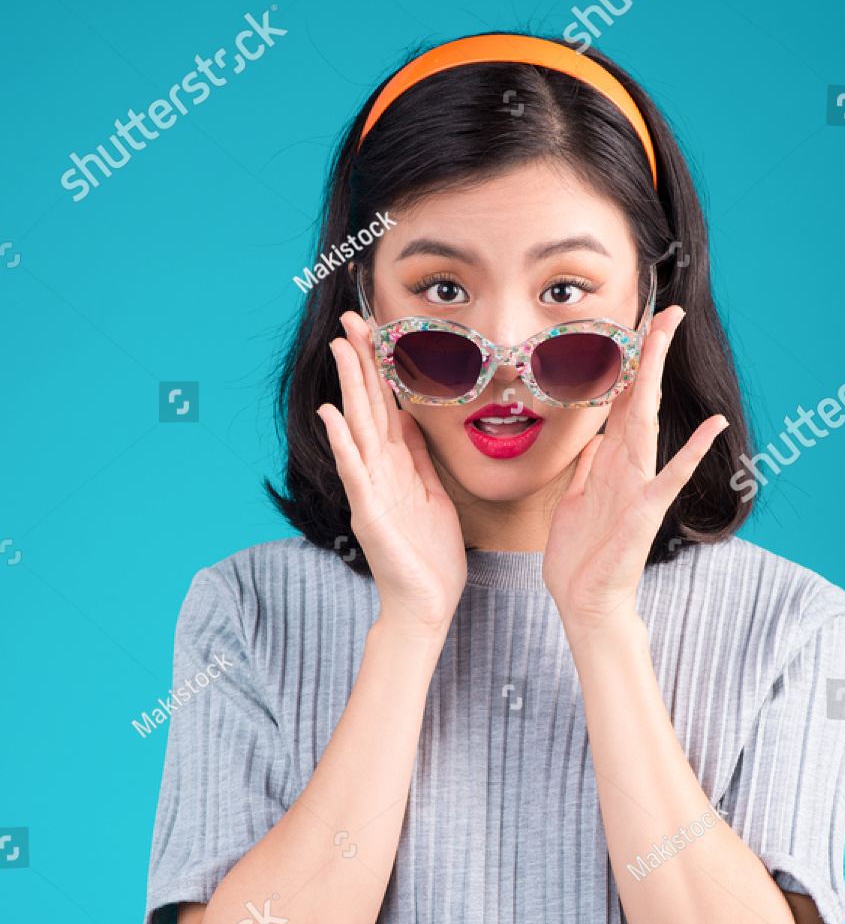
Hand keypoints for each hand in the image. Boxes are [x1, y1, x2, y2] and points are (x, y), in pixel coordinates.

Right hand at [317, 311, 467, 637]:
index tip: (379, 328)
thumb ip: (419, 459)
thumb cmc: (431, 556)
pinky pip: (355, 472)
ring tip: (342, 349)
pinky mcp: (370, 514)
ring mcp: (372, 491)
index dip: (383, 367)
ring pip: (359, 429)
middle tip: (352, 318)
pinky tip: (332, 415)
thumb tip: (412, 419)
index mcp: (398, 466)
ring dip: (349, 388)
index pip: (387, 406)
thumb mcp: (433, 495)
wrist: (426, 604)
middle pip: (369, 406)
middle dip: (362, 363)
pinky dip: (343, 443)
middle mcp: (380, 472)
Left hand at [541, 306, 727, 646]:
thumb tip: (591, 438)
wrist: (585, 603)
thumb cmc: (579, 559)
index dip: (625, 365)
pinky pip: (670, 476)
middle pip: (639, 399)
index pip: (620, 403)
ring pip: (648, 421)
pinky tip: (713, 427)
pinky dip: (692, 452)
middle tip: (666, 310)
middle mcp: (627, 467)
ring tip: (670, 337)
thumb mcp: (572, 502)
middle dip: (650, 355)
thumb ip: (584, 468)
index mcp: (608, 463)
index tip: (635, 327)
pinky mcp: (645, 511)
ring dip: (657, 378)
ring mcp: (639, 486)